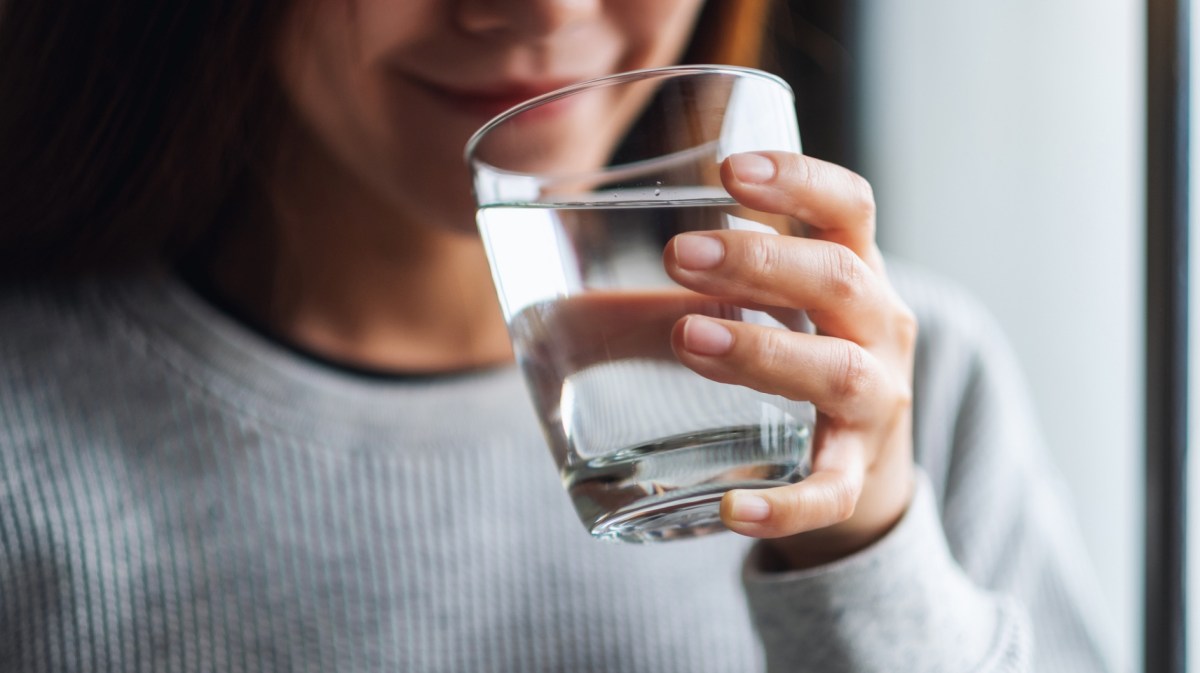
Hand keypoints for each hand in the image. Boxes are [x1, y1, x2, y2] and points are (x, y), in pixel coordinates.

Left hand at [662, 151, 917, 569]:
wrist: (863, 474)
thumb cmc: (796, 364)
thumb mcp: (765, 312)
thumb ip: (683, 295)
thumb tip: (555, 298)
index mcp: (855, 271)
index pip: (849, 207)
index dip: (799, 181)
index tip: (731, 170)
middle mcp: (879, 328)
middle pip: (840, 280)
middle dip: (762, 263)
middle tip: (680, 254)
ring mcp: (875, 403)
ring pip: (838, 372)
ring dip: (765, 352)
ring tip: (689, 338)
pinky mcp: (857, 477)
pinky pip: (831, 492)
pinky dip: (788, 504)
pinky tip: (735, 509)